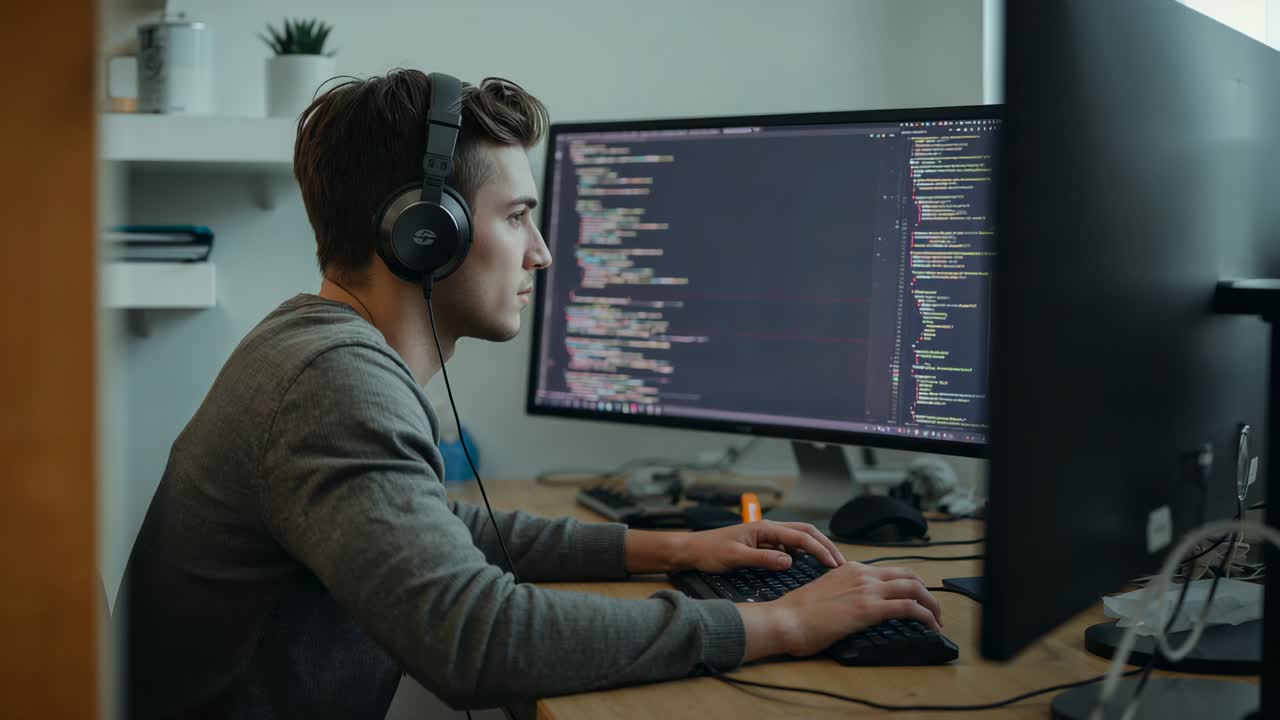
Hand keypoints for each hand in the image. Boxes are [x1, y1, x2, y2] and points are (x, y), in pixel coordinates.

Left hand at [676, 519, 845, 572]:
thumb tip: (790, 562)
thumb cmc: (709, 551)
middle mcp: (767, 529)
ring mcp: (765, 535)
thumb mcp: (736, 558)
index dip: (820, 550)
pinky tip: (805, 564)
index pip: (801, 537)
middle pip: (805, 532)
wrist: (691, 550)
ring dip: (815, 547)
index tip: (833, 564)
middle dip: (825, 545)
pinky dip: (802, 553)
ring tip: (829, 563)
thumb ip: (764, 559)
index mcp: (764, 529)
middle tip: (839, 562)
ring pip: (798, 537)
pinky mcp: (761, 544)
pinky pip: (788, 545)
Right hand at [743, 562, 942, 659]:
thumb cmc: (797, 614)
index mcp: (850, 569)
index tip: (916, 598)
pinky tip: (931, 627)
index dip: (908, 584)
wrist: (786, 619)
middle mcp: (862, 574)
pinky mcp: (870, 608)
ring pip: (914, 588)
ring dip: (932, 604)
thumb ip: (842, 594)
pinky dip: (926, 616)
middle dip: (927, 592)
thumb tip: (852, 608)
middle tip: (933, 609)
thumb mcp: (824, 593)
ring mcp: (867, 589)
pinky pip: (910, 607)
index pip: (890, 571)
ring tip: (938, 620)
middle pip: (908, 575)